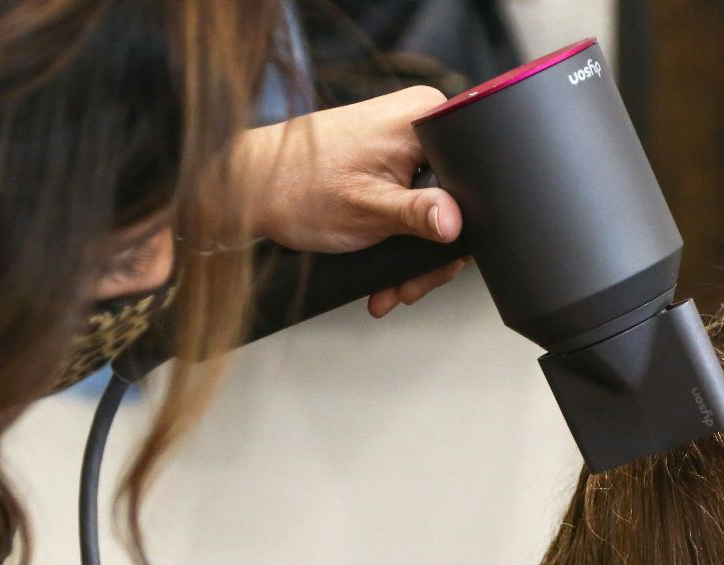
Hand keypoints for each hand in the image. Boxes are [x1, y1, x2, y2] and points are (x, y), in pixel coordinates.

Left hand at [233, 87, 469, 317]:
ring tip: (394, 289)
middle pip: (457, 198)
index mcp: (423, 117)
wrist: (250, 187)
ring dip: (416, 256)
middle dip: (434, 253)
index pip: (474, 175)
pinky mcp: (388, 160)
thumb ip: (418, 216)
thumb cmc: (298, 186)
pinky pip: (413, 202)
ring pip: (435, 208)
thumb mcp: (368, 208)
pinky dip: (402, 241)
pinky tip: (387, 276)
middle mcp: (418, 121)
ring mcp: (403, 141)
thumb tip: (456, 224)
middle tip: (411, 287)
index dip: (467, 225)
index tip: (441, 262)